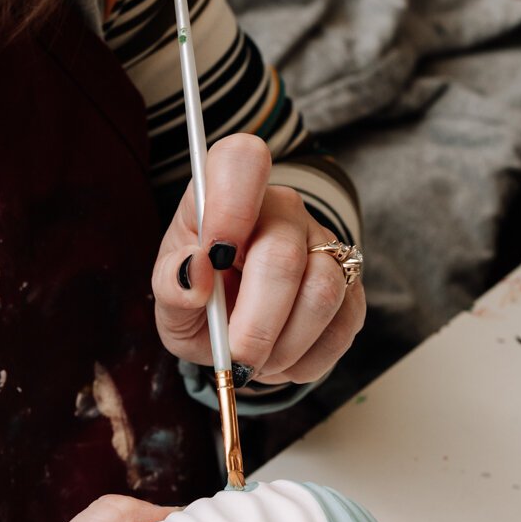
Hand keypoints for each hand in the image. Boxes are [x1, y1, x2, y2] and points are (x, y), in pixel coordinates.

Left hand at [151, 134, 364, 385]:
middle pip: (283, 256)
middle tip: (235, 359)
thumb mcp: (169, 296)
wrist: (234, 323)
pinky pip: (342, 325)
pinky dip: (307, 360)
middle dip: (256, 326)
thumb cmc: (199, 298)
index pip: (241, 161)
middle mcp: (282, 209)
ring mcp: (323, 243)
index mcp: (228, 194)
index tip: (213, 257)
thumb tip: (192, 271)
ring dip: (284, 347)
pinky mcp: (350, 283)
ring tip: (256, 361)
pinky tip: (281, 358)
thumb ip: (170, 284)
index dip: (230, 204)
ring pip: (322, 294)